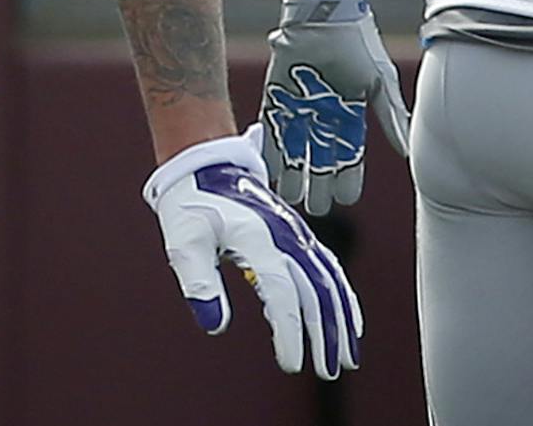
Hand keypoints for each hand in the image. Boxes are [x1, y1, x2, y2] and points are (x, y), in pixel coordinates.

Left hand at [145, 127, 362, 379]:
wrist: (206, 161)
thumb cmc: (191, 201)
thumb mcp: (183, 242)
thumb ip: (198, 283)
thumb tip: (215, 326)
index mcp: (259, 236)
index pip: (282, 291)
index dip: (289, 330)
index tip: (292, 364)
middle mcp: (285, 234)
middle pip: (316, 289)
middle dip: (327, 332)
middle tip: (330, 370)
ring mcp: (295, 233)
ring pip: (329, 279)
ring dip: (341, 317)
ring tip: (349, 355)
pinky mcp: (296, 234)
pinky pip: (328, 267)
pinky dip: (341, 294)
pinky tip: (349, 319)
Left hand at [260, 0, 409, 214]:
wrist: (325, 13)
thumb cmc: (357, 45)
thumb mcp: (379, 82)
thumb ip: (391, 117)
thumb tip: (406, 154)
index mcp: (349, 115)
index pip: (349, 156)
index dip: (348, 177)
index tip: (346, 199)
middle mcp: (323, 117)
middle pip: (321, 160)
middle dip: (319, 184)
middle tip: (317, 209)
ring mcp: (298, 108)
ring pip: (295, 151)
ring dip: (293, 174)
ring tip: (292, 199)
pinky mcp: (276, 97)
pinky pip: (271, 130)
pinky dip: (270, 150)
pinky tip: (269, 171)